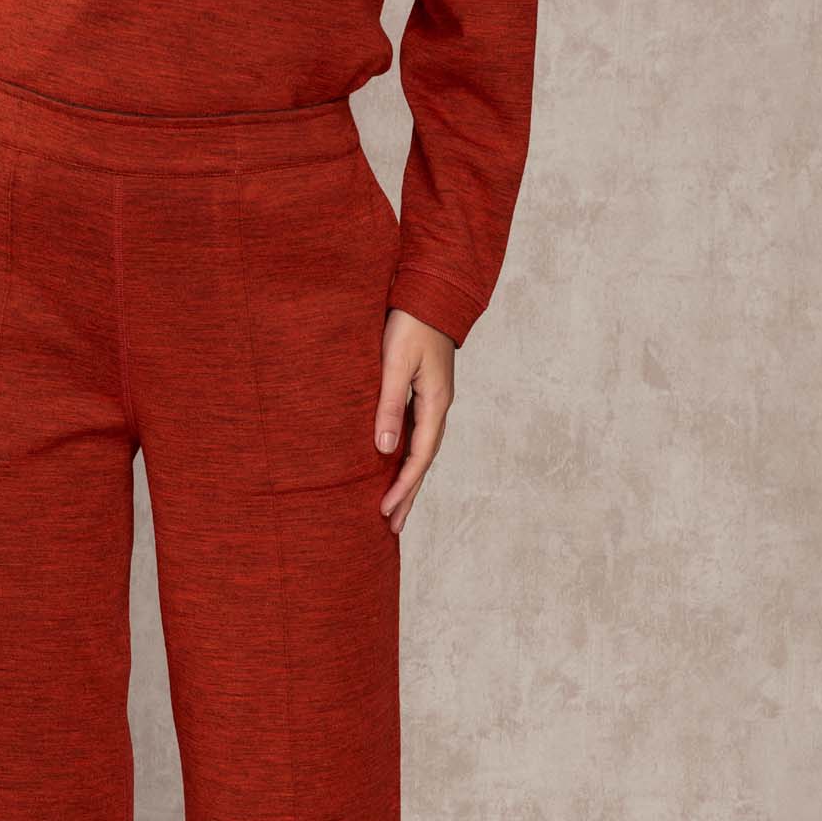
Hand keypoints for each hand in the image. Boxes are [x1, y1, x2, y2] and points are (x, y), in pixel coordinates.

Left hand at [373, 308, 453, 533]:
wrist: (431, 292)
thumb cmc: (410, 323)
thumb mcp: (395, 364)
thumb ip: (389, 405)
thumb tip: (383, 450)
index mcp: (435, 404)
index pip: (418, 458)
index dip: (402, 487)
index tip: (385, 512)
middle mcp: (438, 408)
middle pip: (423, 463)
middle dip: (408, 495)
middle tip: (393, 528)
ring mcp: (433, 402)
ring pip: (421, 451)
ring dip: (408, 481)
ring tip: (395, 508)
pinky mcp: (424, 394)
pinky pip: (416, 436)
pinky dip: (406, 459)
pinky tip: (395, 468)